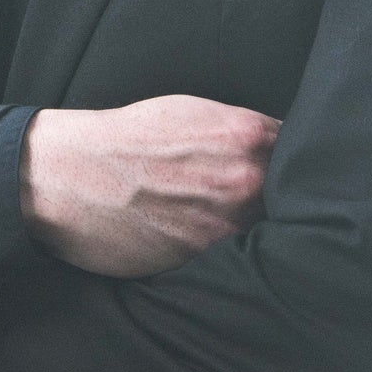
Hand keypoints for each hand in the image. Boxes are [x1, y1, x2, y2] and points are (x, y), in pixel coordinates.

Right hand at [19, 94, 280, 278]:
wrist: (71, 175)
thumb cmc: (127, 138)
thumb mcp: (190, 112)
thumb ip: (241, 132)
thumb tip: (275, 147)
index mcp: (245, 135)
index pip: (300, 153)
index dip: (295, 165)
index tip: (289, 174)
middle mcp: (245, 180)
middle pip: (291, 198)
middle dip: (281, 200)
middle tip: (253, 200)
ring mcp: (226, 224)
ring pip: (266, 233)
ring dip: (255, 230)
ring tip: (224, 221)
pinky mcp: (203, 259)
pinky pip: (232, 259)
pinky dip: (226, 254)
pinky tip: (201, 238)